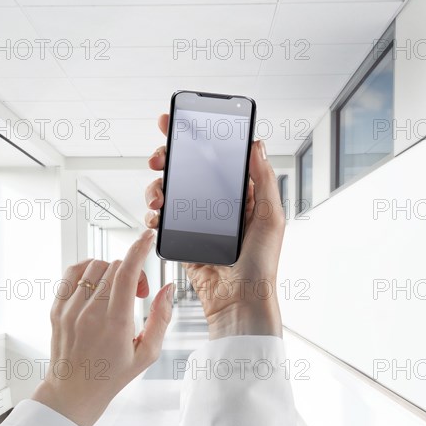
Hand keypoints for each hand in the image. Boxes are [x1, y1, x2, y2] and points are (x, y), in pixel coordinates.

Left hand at [32, 230, 173, 425]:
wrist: (73, 393)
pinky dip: (89, 270)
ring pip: (96, 267)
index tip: (148, 237)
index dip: (140, 249)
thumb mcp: (147, 353)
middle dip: (133, 272)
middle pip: (115, 267)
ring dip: (113, 272)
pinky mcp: (57, 309)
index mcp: (115, 323)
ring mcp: (70, 309)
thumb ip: (161, 317)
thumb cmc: (112, 375)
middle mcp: (90, 312)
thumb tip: (168, 289)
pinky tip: (99, 284)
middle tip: (138, 293)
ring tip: (118, 293)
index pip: (127, 272)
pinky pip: (73, 272)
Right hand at [145, 114, 285, 339]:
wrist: (239, 302)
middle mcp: (218, 205)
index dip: (197, 139)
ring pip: (171, 192)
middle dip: (168, 159)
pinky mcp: (184, 240)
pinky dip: (154, 216)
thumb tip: (257, 144)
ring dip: (157, 188)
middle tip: (158, 158)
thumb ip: (264, 180)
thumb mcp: (271, 218)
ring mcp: (198, 221)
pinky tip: (156, 218)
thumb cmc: (262, 264)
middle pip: (187, 171)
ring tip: (157, 197)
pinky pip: (163, 220)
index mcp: (241, 195)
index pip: (217, 159)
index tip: (178, 123)